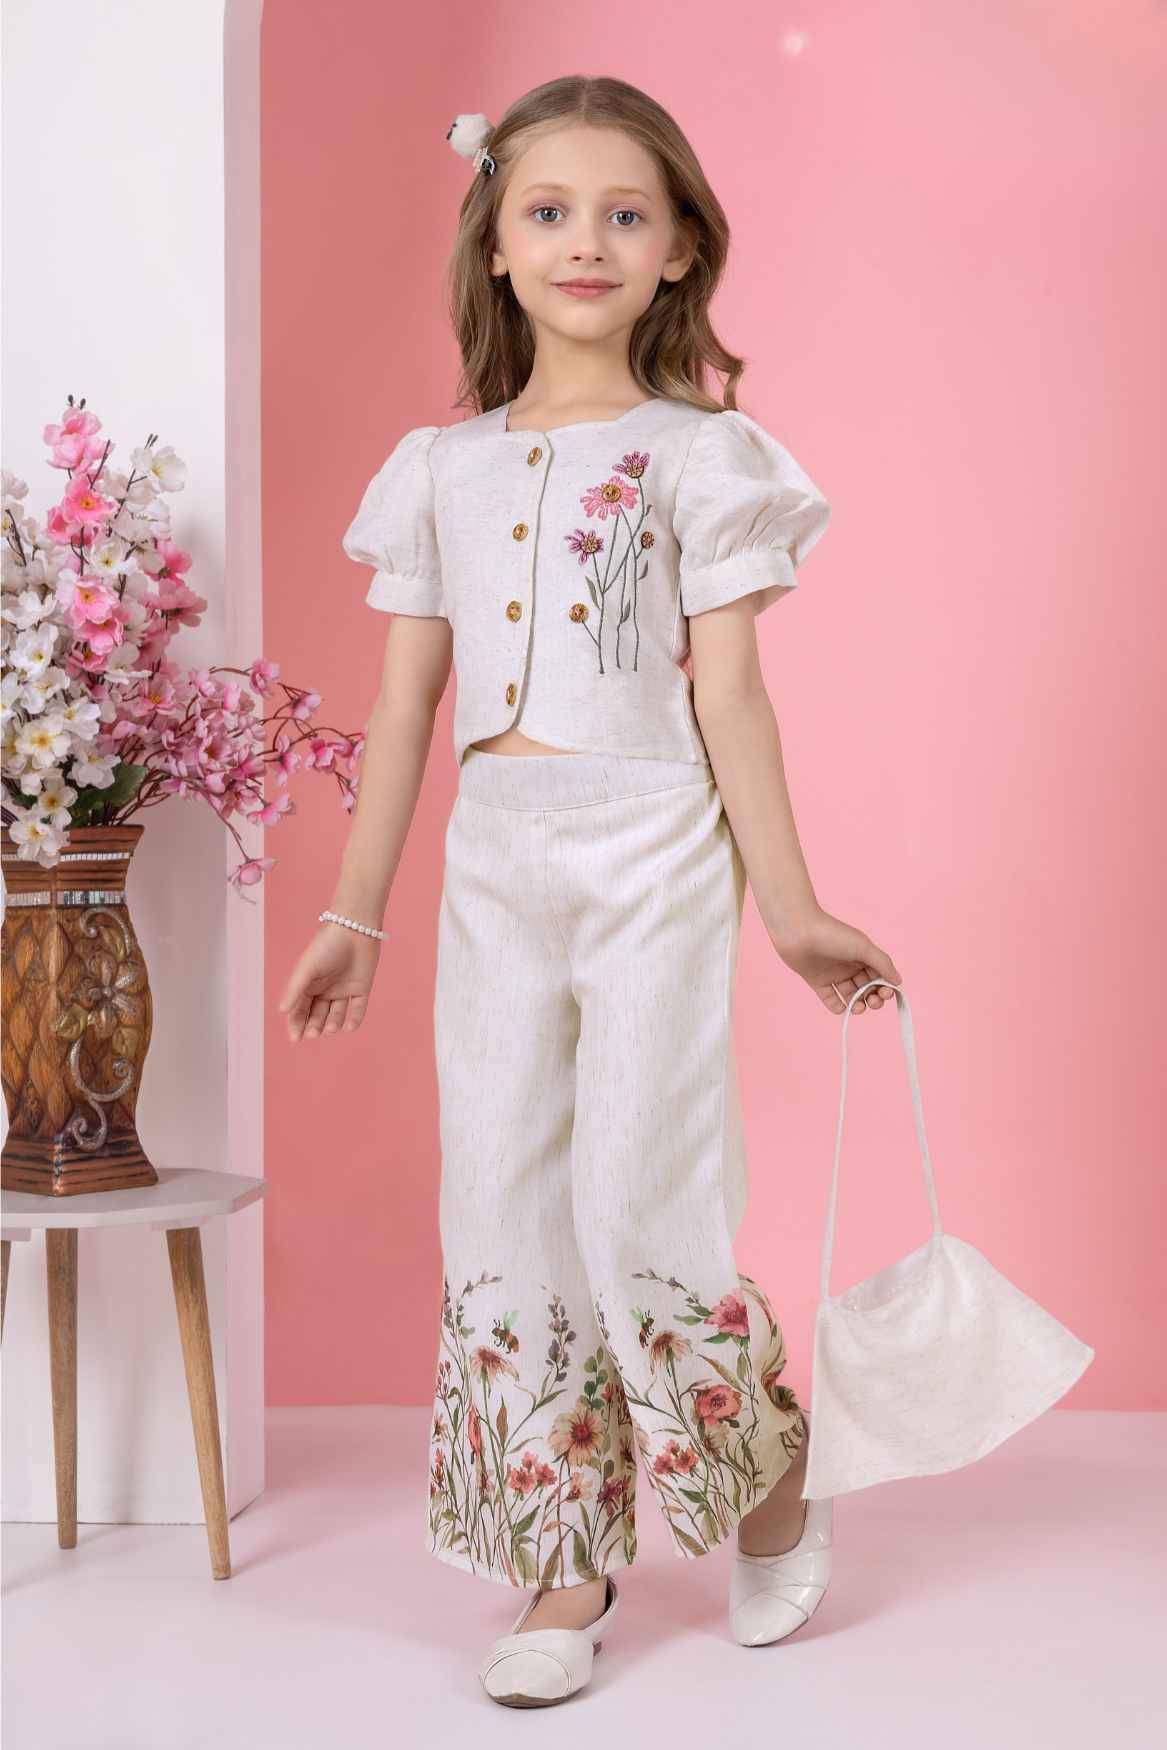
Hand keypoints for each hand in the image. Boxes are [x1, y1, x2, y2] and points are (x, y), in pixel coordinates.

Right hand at [277, 921, 382, 1042]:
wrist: (355, 928)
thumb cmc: (326, 945)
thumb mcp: (307, 968)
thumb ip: (295, 990)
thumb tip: (281, 1011)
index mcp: (308, 984)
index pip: (299, 1009)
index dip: (296, 1024)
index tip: (296, 1038)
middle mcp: (325, 990)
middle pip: (316, 1015)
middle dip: (314, 1026)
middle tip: (314, 1033)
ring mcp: (343, 990)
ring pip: (336, 1015)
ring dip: (333, 1024)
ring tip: (331, 1027)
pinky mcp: (361, 989)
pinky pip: (357, 1009)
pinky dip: (354, 1019)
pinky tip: (349, 1027)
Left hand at [768, 906, 901, 1014]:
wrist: (798, 931)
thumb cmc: (833, 935)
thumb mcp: (863, 947)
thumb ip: (883, 964)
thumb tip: (898, 981)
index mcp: (863, 955)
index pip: (880, 976)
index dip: (885, 987)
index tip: (886, 993)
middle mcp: (849, 965)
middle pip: (867, 987)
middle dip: (873, 997)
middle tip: (872, 1002)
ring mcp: (833, 974)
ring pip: (851, 995)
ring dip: (858, 1004)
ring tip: (858, 1007)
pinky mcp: (817, 981)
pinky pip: (830, 999)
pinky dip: (838, 1007)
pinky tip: (843, 1008)